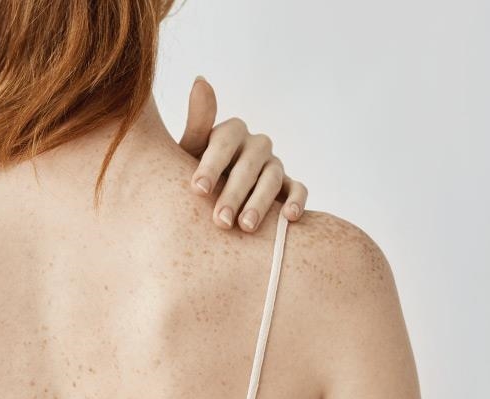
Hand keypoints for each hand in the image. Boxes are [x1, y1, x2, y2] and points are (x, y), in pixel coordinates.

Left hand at [178, 76, 307, 231]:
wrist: (211, 198)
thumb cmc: (198, 174)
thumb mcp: (190, 152)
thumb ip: (198, 122)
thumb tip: (201, 79)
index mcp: (230, 132)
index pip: (225, 141)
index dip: (211, 164)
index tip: (197, 190)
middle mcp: (255, 144)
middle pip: (248, 165)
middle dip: (233, 193)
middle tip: (220, 221)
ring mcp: (274, 164)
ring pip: (272, 178)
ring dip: (260, 203)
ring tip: (245, 227)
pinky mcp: (288, 185)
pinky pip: (298, 189)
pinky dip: (297, 201)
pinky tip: (289, 218)